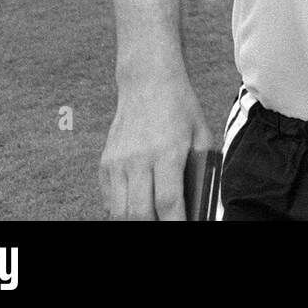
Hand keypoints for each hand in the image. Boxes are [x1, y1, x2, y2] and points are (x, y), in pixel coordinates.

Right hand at [100, 74, 211, 219]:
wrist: (147, 80)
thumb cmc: (180, 107)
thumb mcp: (201, 134)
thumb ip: (202, 168)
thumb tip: (200, 203)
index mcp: (167, 151)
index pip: (168, 202)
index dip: (176, 223)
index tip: (184, 228)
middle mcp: (138, 158)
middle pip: (140, 213)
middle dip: (155, 226)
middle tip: (169, 223)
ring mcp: (117, 161)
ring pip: (120, 212)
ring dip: (137, 221)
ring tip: (153, 218)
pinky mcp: (105, 162)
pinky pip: (110, 200)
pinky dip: (122, 210)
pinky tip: (138, 206)